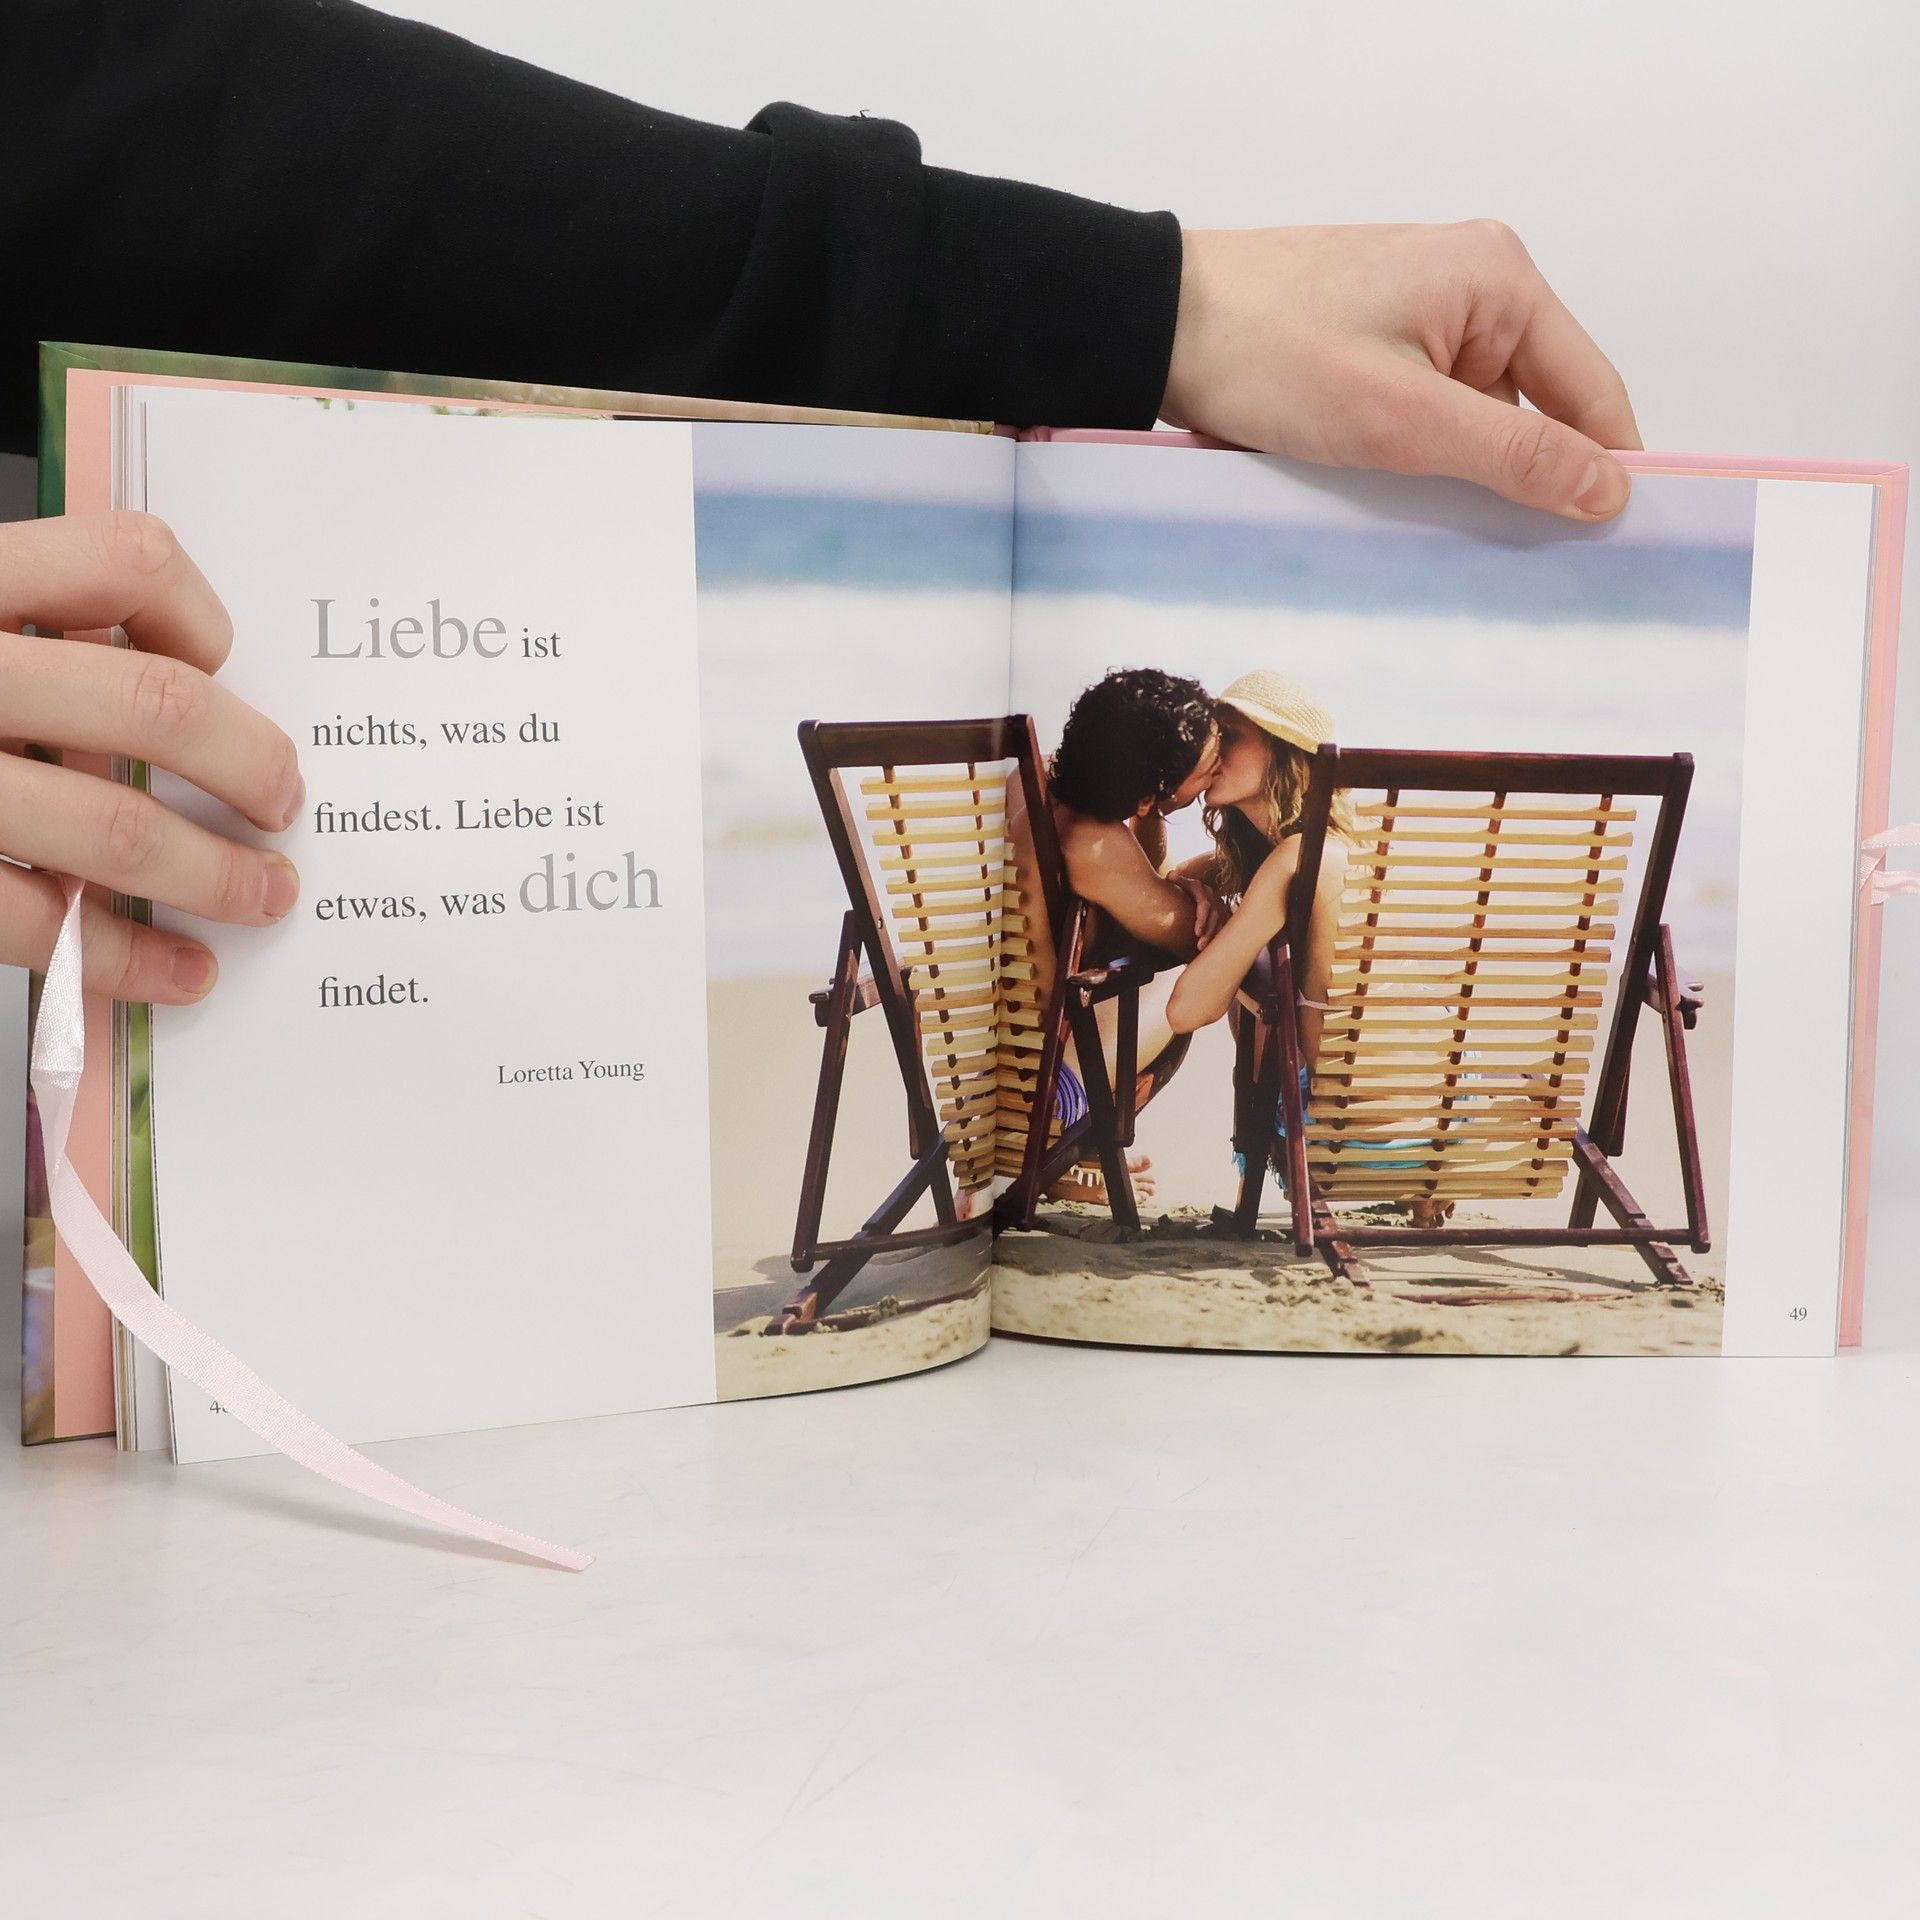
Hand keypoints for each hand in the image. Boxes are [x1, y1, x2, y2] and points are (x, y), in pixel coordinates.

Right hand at [1, 513, 302, 1003]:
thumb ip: (28, 627)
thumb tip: (176, 676)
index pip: (125, 557)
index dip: (198, 615)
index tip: (218, 666)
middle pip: (154, 703)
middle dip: (250, 765)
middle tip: (283, 804)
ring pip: (112, 829)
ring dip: (215, 877)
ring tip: (263, 898)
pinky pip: (41, 925)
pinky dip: (127, 959)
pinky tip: (175, 972)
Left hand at [1161, 222, 1640, 521]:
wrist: (1158, 325)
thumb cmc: (1270, 355)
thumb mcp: (1403, 418)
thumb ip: (1512, 453)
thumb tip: (1609, 490)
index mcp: (1501, 280)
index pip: (1591, 389)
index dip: (1603, 469)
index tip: (1610, 547)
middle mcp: (1474, 284)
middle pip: (1537, 404)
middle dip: (1525, 476)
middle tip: (1519, 563)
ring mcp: (1422, 311)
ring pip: (1476, 416)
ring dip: (1462, 472)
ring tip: (1443, 534)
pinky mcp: (1376, 341)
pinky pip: (1427, 410)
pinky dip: (1419, 456)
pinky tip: (1396, 499)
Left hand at [1172, 873, 1226, 948]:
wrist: (1189, 885)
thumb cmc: (1179, 884)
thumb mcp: (1177, 879)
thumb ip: (1175, 879)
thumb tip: (1171, 876)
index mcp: (1202, 890)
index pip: (1204, 906)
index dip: (1202, 919)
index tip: (1197, 932)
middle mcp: (1211, 898)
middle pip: (1213, 917)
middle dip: (1208, 932)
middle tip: (1199, 945)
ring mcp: (1216, 906)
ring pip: (1219, 923)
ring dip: (1212, 937)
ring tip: (1202, 949)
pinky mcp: (1218, 914)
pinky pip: (1220, 927)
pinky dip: (1216, 938)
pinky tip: (1209, 949)